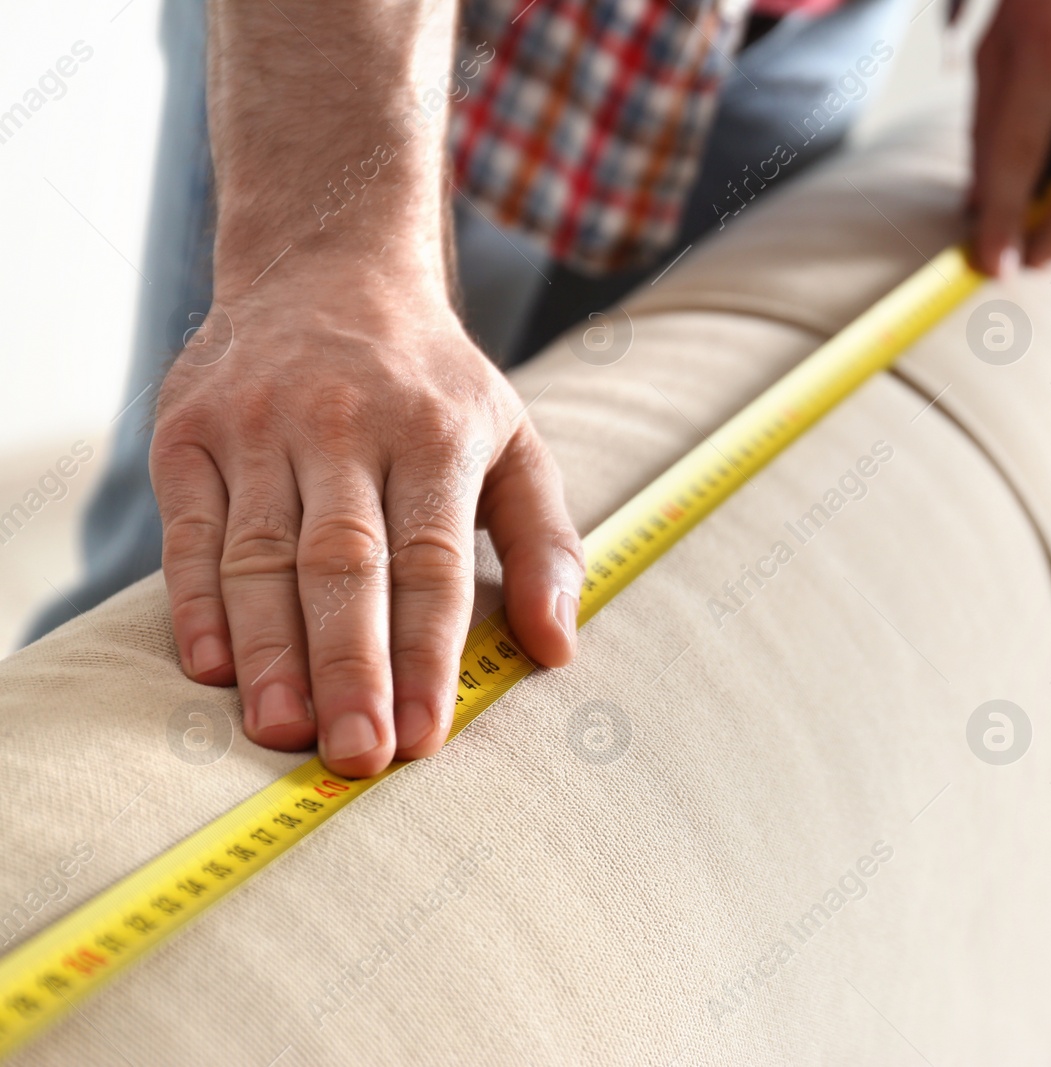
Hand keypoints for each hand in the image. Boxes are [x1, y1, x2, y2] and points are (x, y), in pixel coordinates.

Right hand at [151, 266, 583, 776]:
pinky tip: (212, 671)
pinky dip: (197, 603)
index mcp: (435, 431)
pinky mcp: (189, 430)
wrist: (327, 268)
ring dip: (269, 652)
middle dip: (350, 667)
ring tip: (282, 731)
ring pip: (260, 555)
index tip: (424, 736)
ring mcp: (258, 423)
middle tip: (354, 757)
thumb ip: (544, 543)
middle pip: (344, 564)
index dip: (426, 653)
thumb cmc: (435, 384)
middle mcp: (343, 424)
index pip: (431, 561)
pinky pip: (188, 530)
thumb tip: (558, 647)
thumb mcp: (514, 440)